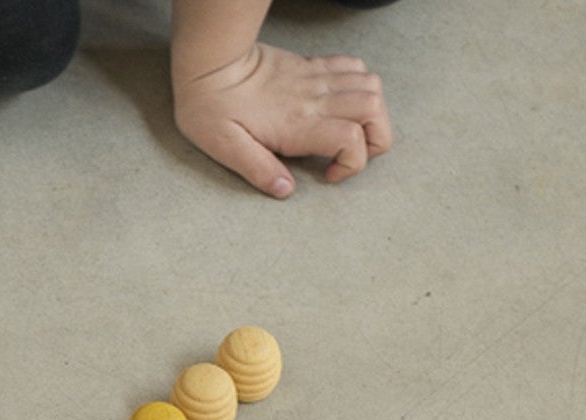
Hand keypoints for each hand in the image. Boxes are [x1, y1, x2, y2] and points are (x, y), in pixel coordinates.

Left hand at [173, 42, 392, 196]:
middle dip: (376, 138)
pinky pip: (354, 66)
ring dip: (373, 112)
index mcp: (297, 123)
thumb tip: (286, 189)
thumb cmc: (211, 107)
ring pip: (371, 85)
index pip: (351, 139)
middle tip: (352, 155)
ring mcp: (315, 78)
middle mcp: (314, 98)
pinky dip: (361, 84)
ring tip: (352, 132)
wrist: (209, 63)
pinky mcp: (311, 65)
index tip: (329, 175)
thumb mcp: (226, 148)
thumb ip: (259, 170)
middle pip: (373, 109)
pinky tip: (343, 102)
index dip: (352, 164)